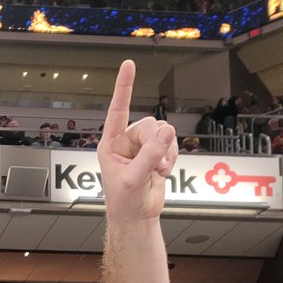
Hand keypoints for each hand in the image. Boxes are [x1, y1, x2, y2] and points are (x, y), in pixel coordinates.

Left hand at [98, 60, 178, 223]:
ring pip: (164, 133)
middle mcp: (126, 142)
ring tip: (157, 171)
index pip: (118, 110)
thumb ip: (150, 154)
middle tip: (156, 164)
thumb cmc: (124, 202)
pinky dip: (171, 158)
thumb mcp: (134, 178)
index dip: (124, 87)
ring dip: (166, 153)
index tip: (129, 65)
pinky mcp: (156, 153)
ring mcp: (142, 147)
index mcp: (111, 144)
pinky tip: (162, 172)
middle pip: (151, 124)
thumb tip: (167, 131)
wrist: (137, 216)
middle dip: (157, 144)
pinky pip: (172, 143)